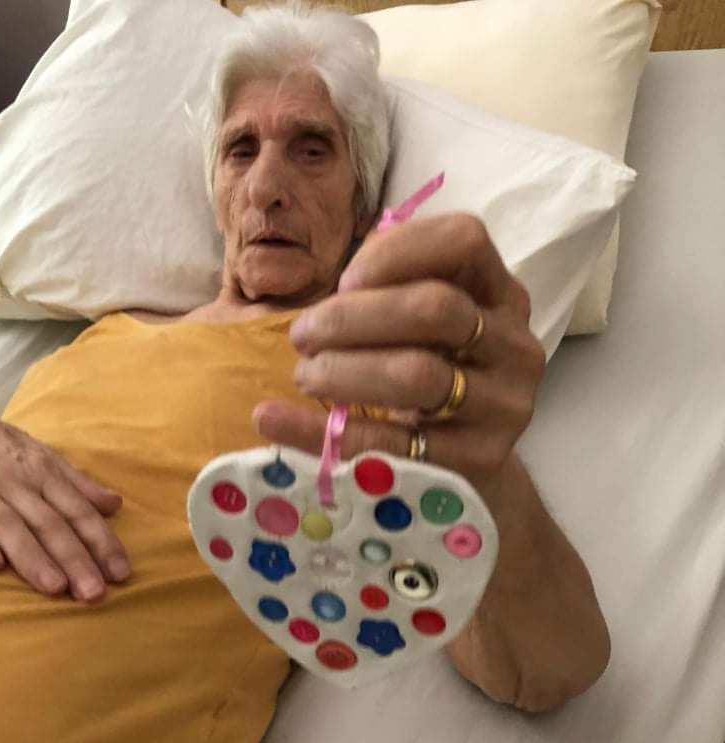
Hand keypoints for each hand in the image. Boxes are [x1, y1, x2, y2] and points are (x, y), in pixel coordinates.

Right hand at [0, 408, 128, 600]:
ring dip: (32, 556)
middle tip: (94, 593)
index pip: (79, 511)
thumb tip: (115, 504)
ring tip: (55, 587)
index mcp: (44, 472)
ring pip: (9, 525)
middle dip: (75, 559)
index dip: (102, 542)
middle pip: (50, 524)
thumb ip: (76, 483)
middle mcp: (15, 482)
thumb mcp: (40, 455)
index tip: (121, 573)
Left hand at [253, 213, 545, 500]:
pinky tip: (272, 418)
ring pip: (417, 374)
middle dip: (352, 317)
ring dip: (342, 370)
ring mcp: (504, 404)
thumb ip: (393, 288)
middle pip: (435, 308)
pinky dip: (318, 431)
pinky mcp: (478, 458)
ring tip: (304, 374)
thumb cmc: (434, 369)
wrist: (470, 454)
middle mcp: (514, 344)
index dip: (395, 251)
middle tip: (303, 336)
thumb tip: (336, 294)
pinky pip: (389, 443)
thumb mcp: (426, 322)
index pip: (464, 240)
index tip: (344, 280)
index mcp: (501, 292)